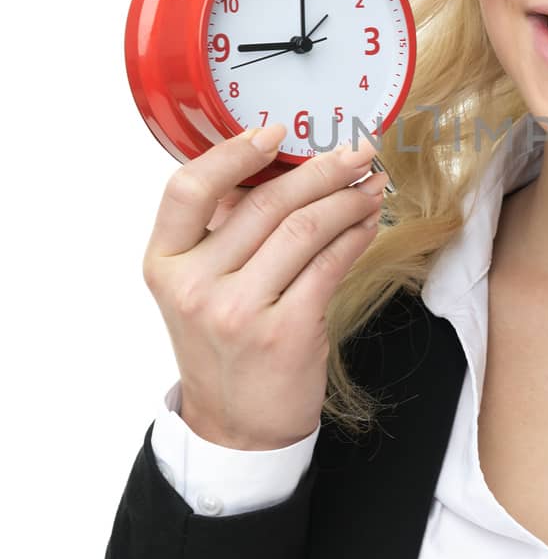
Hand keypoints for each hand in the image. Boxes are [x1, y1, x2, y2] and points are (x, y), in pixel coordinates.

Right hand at [141, 122, 387, 448]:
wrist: (236, 428)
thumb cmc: (224, 347)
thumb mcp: (200, 287)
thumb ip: (223, 231)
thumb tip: (280, 164)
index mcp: (165, 264)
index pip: (187, 189)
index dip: (233, 153)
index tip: (276, 130)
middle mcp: (195, 286)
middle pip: (265, 203)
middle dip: (321, 168)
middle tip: (356, 150)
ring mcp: (238, 311)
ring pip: (304, 229)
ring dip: (348, 198)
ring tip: (371, 184)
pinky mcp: (285, 332)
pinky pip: (330, 264)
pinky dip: (356, 235)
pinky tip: (368, 222)